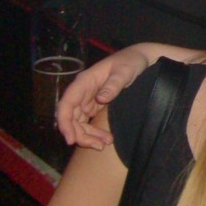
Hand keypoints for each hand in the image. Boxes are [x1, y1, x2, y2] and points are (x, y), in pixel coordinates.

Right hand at [56, 43, 205, 148]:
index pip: (66, 104)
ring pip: (79, 123)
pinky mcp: (95, 105)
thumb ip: (113, 84)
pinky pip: (88, 123)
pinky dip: (93, 133)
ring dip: (88, 136)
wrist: (141, 60)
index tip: (70, 139)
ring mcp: (87, 99)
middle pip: (71, 118)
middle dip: (80, 135)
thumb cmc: (131, 62)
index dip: (64, 122)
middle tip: (98, 146)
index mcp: (84, 81)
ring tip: (104, 144)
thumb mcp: (124, 71)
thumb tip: (101, 99)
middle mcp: (82, 91)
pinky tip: (106, 139)